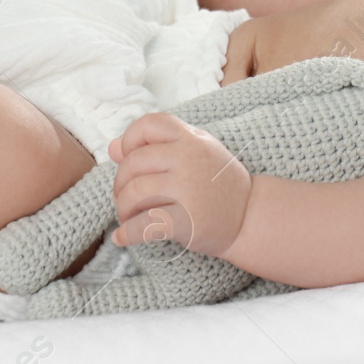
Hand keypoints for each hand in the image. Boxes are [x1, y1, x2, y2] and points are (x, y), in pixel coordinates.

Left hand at [107, 113, 249, 257]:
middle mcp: (188, 160)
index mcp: (191, 139)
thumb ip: (157, 145)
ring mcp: (187, 190)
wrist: (250, 215)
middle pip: (132, 164)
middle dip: (120, 184)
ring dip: (122, 209)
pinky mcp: (186, 221)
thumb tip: (114, 147)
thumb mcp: (195, 152)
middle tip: (126, 197)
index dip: (130, 139)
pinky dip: (126, 234)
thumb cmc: (218, 182)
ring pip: (132, 194)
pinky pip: (143, 226)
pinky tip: (122, 237)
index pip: (149, 125)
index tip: (129, 158)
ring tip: (128, 216)